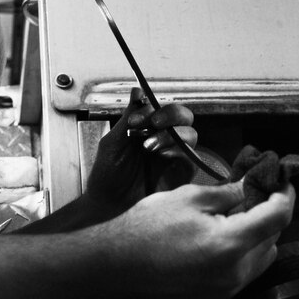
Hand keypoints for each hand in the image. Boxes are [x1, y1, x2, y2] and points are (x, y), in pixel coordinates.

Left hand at [83, 87, 197, 215]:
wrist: (108, 207)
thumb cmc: (107, 177)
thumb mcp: (113, 143)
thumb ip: (127, 118)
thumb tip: (138, 91)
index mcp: (147, 129)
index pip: (160, 109)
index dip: (151, 108)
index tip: (135, 119)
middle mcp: (164, 140)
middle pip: (184, 116)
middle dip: (171, 114)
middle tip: (153, 122)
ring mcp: (175, 157)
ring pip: (190, 134)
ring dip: (169, 135)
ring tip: (148, 146)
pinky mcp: (183, 174)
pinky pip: (190, 157)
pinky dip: (177, 152)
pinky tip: (160, 157)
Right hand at [97, 180, 295, 298]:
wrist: (116, 265)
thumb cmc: (149, 224)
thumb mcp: (189, 197)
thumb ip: (227, 193)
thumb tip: (249, 186)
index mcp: (230, 243)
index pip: (277, 218)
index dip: (285, 196)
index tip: (283, 182)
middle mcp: (234, 274)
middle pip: (272, 241)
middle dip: (269, 216)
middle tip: (255, 195)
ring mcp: (225, 293)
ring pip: (260, 261)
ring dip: (257, 238)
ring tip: (236, 219)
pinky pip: (241, 278)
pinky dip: (240, 258)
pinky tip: (219, 243)